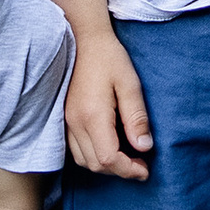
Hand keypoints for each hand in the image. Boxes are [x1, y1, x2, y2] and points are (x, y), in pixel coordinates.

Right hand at [64, 26, 152, 181]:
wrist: (83, 38)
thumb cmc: (109, 58)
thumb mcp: (130, 83)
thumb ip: (136, 117)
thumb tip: (144, 147)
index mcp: (93, 115)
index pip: (108, 159)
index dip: (129, 170)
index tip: (146, 169)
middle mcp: (75, 123)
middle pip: (96, 164)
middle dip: (120, 170)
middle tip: (140, 163)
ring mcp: (66, 121)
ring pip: (84, 160)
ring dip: (105, 165)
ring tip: (126, 156)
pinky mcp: (64, 118)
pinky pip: (76, 149)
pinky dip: (93, 155)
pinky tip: (108, 145)